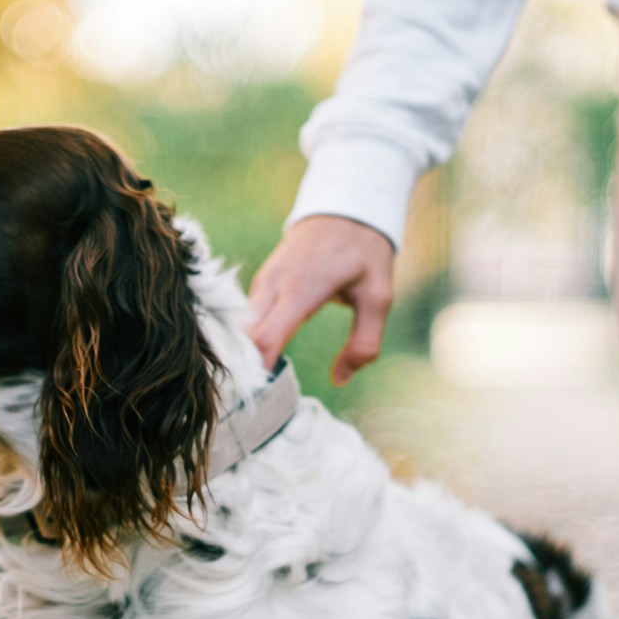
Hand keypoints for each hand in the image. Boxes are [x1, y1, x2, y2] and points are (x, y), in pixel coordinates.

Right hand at [248, 215, 394, 385]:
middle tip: (248, 409)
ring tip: (245, 395)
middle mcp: (273, 286)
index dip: (256, 371)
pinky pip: (244, 319)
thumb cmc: (363, 254)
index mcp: (302, 289)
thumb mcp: (379, 297)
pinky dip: (245, 343)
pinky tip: (251, 367)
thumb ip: (364, 343)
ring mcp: (262, 283)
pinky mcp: (260, 284)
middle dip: (243, 372)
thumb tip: (339, 380)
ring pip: (239, 328)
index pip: (264, 338)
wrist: (343, 209)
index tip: (259, 401)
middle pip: (243, 337)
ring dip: (241, 358)